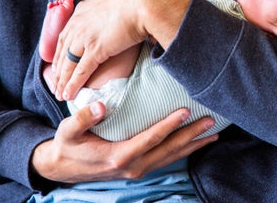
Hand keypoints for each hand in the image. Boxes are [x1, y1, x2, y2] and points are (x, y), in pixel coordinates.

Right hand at [31, 101, 217, 182]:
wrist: (63, 168)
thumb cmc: (68, 146)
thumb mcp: (68, 131)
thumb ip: (83, 118)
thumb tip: (101, 106)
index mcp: (119, 156)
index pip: (151, 139)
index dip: (169, 125)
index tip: (185, 111)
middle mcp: (133, 166)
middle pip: (169, 149)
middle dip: (191, 135)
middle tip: (210, 121)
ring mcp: (139, 170)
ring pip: (172, 157)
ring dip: (193, 145)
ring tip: (213, 133)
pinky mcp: (141, 169)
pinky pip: (167, 160)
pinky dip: (185, 151)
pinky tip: (198, 142)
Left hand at [52, 0, 192, 100]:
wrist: (144, 1)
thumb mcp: (117, 2)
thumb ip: (111, 12)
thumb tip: (119, 18)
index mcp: (83, 10)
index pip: (65, 34)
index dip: (60, 52)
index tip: (58, 64)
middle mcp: (79, 23)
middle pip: (62, 50)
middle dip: (57, 69)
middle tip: (55, 83)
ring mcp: (85, 36)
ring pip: (67, 63)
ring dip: (62, 81)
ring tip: (60, 94)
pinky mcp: (95, 49)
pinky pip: (80, 70)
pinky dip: (72, 84)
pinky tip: (68, 94)